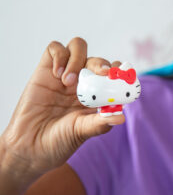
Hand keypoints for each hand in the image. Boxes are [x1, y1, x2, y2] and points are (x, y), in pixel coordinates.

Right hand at [0, 37, 123, 177]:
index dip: (118, 69)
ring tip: (68, 81)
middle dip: (101, 64)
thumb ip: (99, 123)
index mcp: (97, 94)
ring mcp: (65, 74)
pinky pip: (55, 48)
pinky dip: (59, 56)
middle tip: (101, 74)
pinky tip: (57, 74)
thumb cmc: (59, 141)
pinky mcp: (46, 69)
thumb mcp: (82, 132)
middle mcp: (83, 82)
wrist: (29, 147)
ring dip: (78, 58)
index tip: (121, 74)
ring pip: (78, 46)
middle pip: (97, 60)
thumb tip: (121, 117)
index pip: (112, 73)